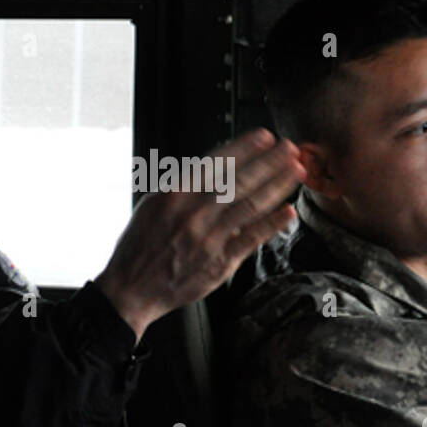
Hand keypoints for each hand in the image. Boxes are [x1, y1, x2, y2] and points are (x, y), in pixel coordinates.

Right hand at [94, 129, 304, 341]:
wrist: (131, 288)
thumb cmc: (141, 246)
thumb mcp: (153, 204)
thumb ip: (184, 186)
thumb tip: (214, 169)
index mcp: (175, 194)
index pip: (217, 163)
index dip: (245, 148)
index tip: (265, 137)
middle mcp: (193, 213)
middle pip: (240, 181)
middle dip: (269, 161)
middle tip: (290, 148)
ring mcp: (208, 238)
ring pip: (250, 206)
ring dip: (277, 186)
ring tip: (296, 171)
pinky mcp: (219, 263)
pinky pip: (250, 239)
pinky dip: (271, 224)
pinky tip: (288, 211)